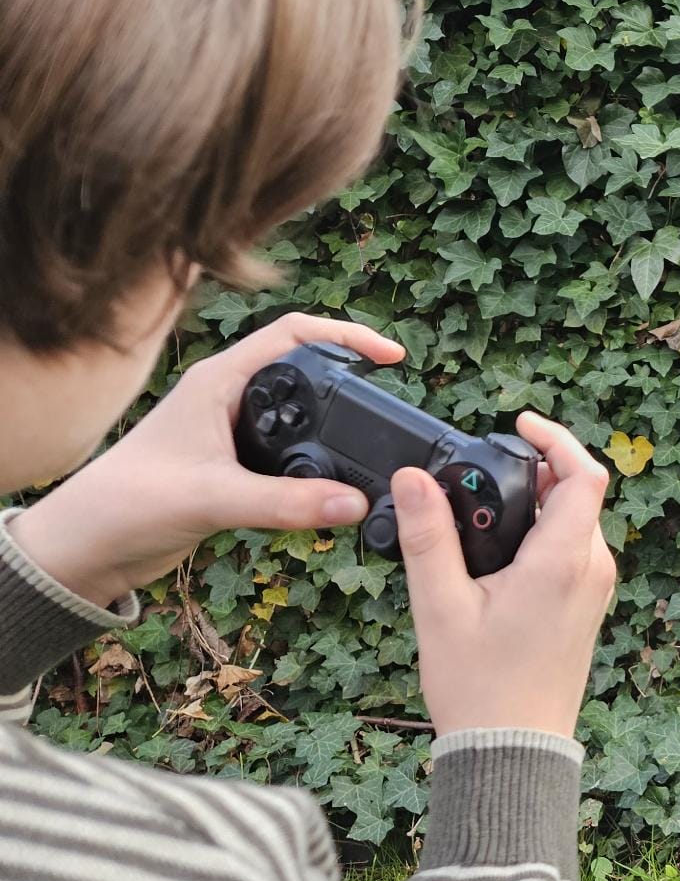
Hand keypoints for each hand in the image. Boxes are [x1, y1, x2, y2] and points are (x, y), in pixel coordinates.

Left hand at [9, 314, 405, 606]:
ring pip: (299, 411)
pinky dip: (320, 456)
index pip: (293, 335)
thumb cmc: (127, 503)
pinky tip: (336, 479)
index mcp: (218, 381)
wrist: (87, 545)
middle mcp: (226, 398)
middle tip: (391, 389)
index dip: (347, 336)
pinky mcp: (232, 465)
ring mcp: (229, 431)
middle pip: (303, 367)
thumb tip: (356, 502)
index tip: (391, 355)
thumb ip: (287, 503)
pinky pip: (290, 449)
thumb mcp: (213, 498)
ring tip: (373, 431)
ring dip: (336, 418)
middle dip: (350, 372)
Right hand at [399, 411, 615, 737]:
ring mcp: (595, 590)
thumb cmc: (479, 687)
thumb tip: (415, 476)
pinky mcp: (587, 607)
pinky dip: (545, 532)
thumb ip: (429, 537)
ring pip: (577, 522)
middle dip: (539, 469)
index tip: (518, 424)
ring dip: (541, 502)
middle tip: (486, 466)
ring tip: (485, 503)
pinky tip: (500, 547)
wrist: (513, 750)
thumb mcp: (440, 606)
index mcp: (563, 562)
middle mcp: (592, 570)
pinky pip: (575, 551)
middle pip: (580, 493)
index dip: (556, 438)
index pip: (585, 474)